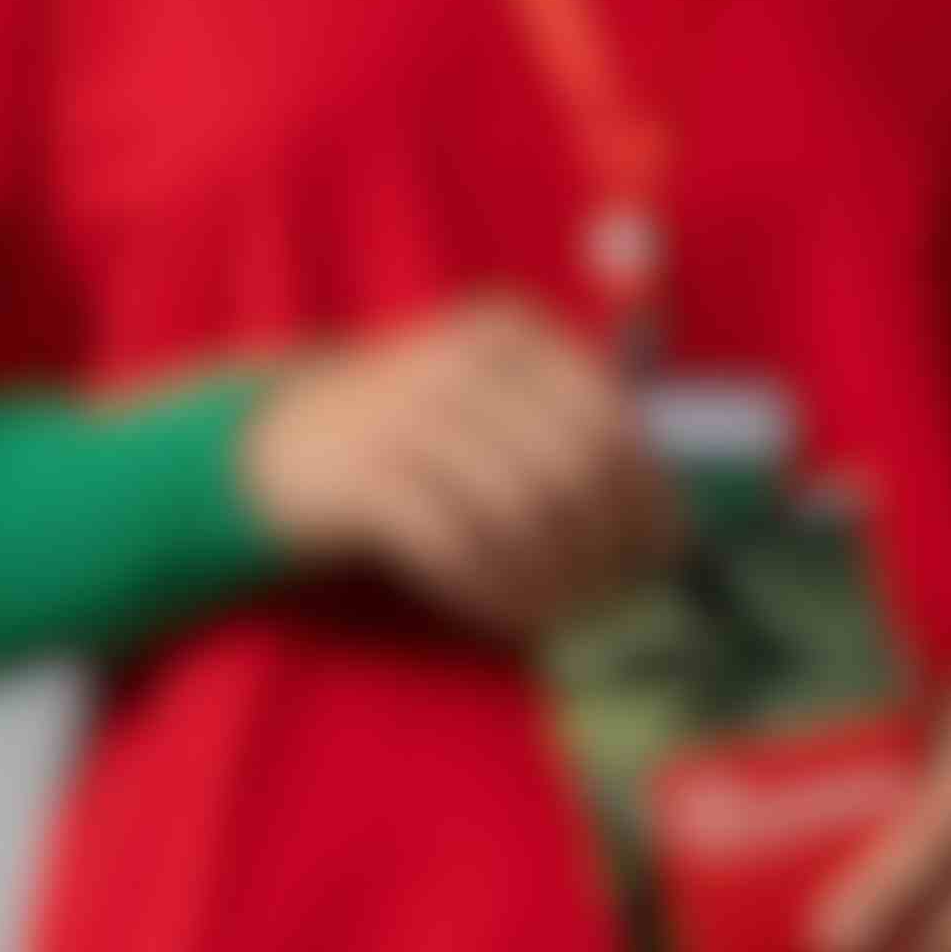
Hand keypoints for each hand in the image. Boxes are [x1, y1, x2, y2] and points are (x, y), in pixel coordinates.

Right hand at [237, 295, 670, 641]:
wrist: (280, 443)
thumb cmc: (420, 436)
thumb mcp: (496, 403)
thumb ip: (574, 439)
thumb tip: (671, 528)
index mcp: (515, 334)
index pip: (611, 421)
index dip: (645, 497)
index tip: (660, 557)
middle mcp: (465, 362)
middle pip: (570, 469)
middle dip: (601, 547)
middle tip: (609, 600)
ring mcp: (408, 412)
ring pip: (517, 510)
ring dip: (548, 578)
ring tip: (559, 617)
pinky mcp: (362, 474)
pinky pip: (453, 544)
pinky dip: (490, 590)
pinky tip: (505, 616)